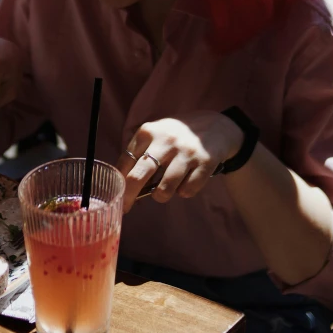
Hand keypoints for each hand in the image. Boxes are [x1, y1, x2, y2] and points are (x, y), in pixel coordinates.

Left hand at [117, 110, 242, 212]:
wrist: (216, 126)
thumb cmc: (177, 135)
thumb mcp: (156, 134)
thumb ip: (141, 154)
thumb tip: (126, 185)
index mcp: (149, 131)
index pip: (126, 161)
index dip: (119, 182)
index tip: (117, 196)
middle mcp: (166, 140)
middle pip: (139, 176)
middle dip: (129, 196)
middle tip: (126, 207)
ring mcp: (186, 152)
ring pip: (164, 190)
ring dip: (161, 195)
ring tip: (165, 188)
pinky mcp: (205, 163)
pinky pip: (187, 191)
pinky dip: (184, 191)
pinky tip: (186, 180)